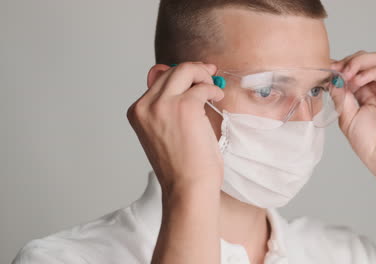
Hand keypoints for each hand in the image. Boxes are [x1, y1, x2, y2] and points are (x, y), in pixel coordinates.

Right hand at [126, 62, 224, 196]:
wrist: (188, 188)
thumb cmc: (181, 166)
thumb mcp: (164, 131)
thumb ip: (165, 105)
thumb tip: (173, 75)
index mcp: (138, 112)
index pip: (157, 79)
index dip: (178, 75)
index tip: (196, 76)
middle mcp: (146, 105)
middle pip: (170, 70)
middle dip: (193, 70)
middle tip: (210, 75)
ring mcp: (163, 104)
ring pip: (185, 70)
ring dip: (203, 76)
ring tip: (213, 91)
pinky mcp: (185, 106)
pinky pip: (202, 86)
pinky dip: (213, 90)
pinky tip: (217, 99)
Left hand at [331, 51, 375, 185]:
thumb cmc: (370, 144)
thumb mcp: (346, 116)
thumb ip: (341, 96)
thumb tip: (332, 77)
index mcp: (367, 92)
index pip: (355, 69)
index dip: (341, 66)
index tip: (326, 69)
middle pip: (366, 60)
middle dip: (349, 61)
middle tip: (336, 70)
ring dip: (359, 63)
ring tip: (347, 74)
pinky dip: (372, 71)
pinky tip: (358, 81)